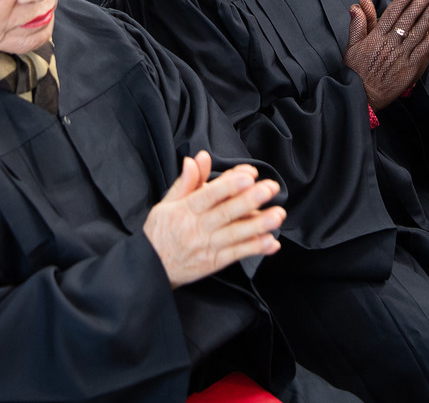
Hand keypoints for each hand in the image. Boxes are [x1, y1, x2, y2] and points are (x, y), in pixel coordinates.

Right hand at [142, 151, 284, 288]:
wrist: (151, 270)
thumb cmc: (160, 233)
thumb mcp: (166, 204)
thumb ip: (186, 181)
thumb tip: (197, 159)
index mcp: (185, 210)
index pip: (209, 194)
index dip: (229, 185)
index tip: (248, 175)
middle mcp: (197, 228)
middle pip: (226, 212)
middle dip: (249, 200)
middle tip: (269, 188)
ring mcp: (207, 246)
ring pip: (235, 234)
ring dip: (259, 224)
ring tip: (277, 214)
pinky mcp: (214, 262)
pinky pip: (236, 254)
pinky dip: (254, 248)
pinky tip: (270, 241)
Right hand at [344, 0, 428, 110]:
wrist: (362, 97)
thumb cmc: (356, 71)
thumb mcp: (351, 46)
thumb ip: (357, 24)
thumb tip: (358, 3)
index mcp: (376, 36)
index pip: (393, 11)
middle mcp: (390, 43)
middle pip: (409, 17)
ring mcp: (402, 55)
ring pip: (419, 31)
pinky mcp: (411, 68)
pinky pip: (425, 50)